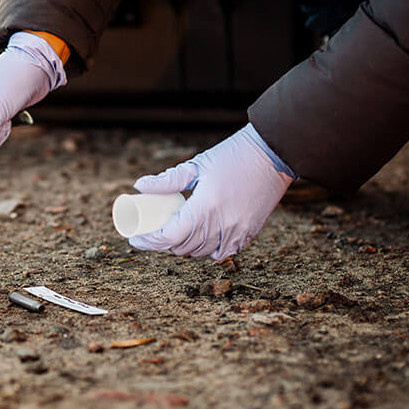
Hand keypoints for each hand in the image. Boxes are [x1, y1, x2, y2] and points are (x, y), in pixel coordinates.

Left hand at [129, 124, 294, 259]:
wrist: (272, 156)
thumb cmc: (232, 156)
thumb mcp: (196, 166)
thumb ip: (167, 180)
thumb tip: (140, 186)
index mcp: (205, 208)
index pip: (169, 236)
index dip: (149, 242)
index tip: (136, 239)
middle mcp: (221, 225)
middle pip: (183, 247)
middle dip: (164, 243)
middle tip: (154, 232)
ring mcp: (237, 232)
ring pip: (201, 252)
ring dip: (185, 247)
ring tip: (176, 233)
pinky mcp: (249, 233)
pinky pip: (224, 252)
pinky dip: (208, 249)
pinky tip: (202, 238)